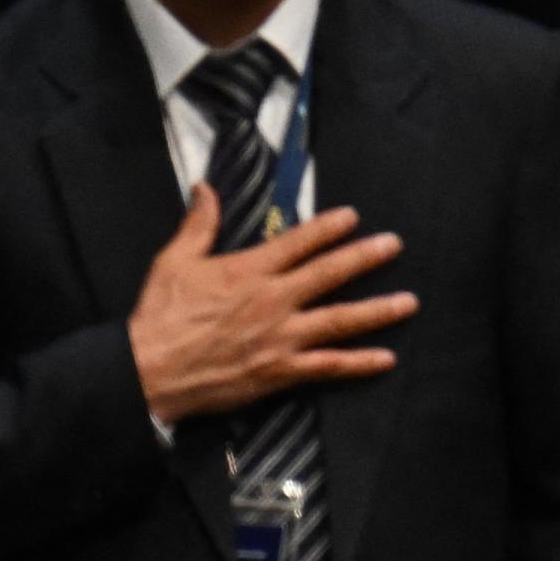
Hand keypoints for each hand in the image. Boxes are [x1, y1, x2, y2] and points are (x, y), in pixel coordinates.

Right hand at [127, 185, 413, 422]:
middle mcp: (273, 300)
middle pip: (329, 274)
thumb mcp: (174, 261)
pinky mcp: (280, 372)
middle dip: (365, 257)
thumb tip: (205, 189)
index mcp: (249, 271)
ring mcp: (281, 338)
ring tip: (408, 302)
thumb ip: (198, 225)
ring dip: (377, 310)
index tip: (353, 217)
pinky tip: (386, 359)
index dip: (328, 227)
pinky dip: (359, 363)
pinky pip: (328, 366)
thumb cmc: (160, 316)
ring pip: (339, 320)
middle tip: (394, 245)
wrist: (150, 371)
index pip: (298, 242)